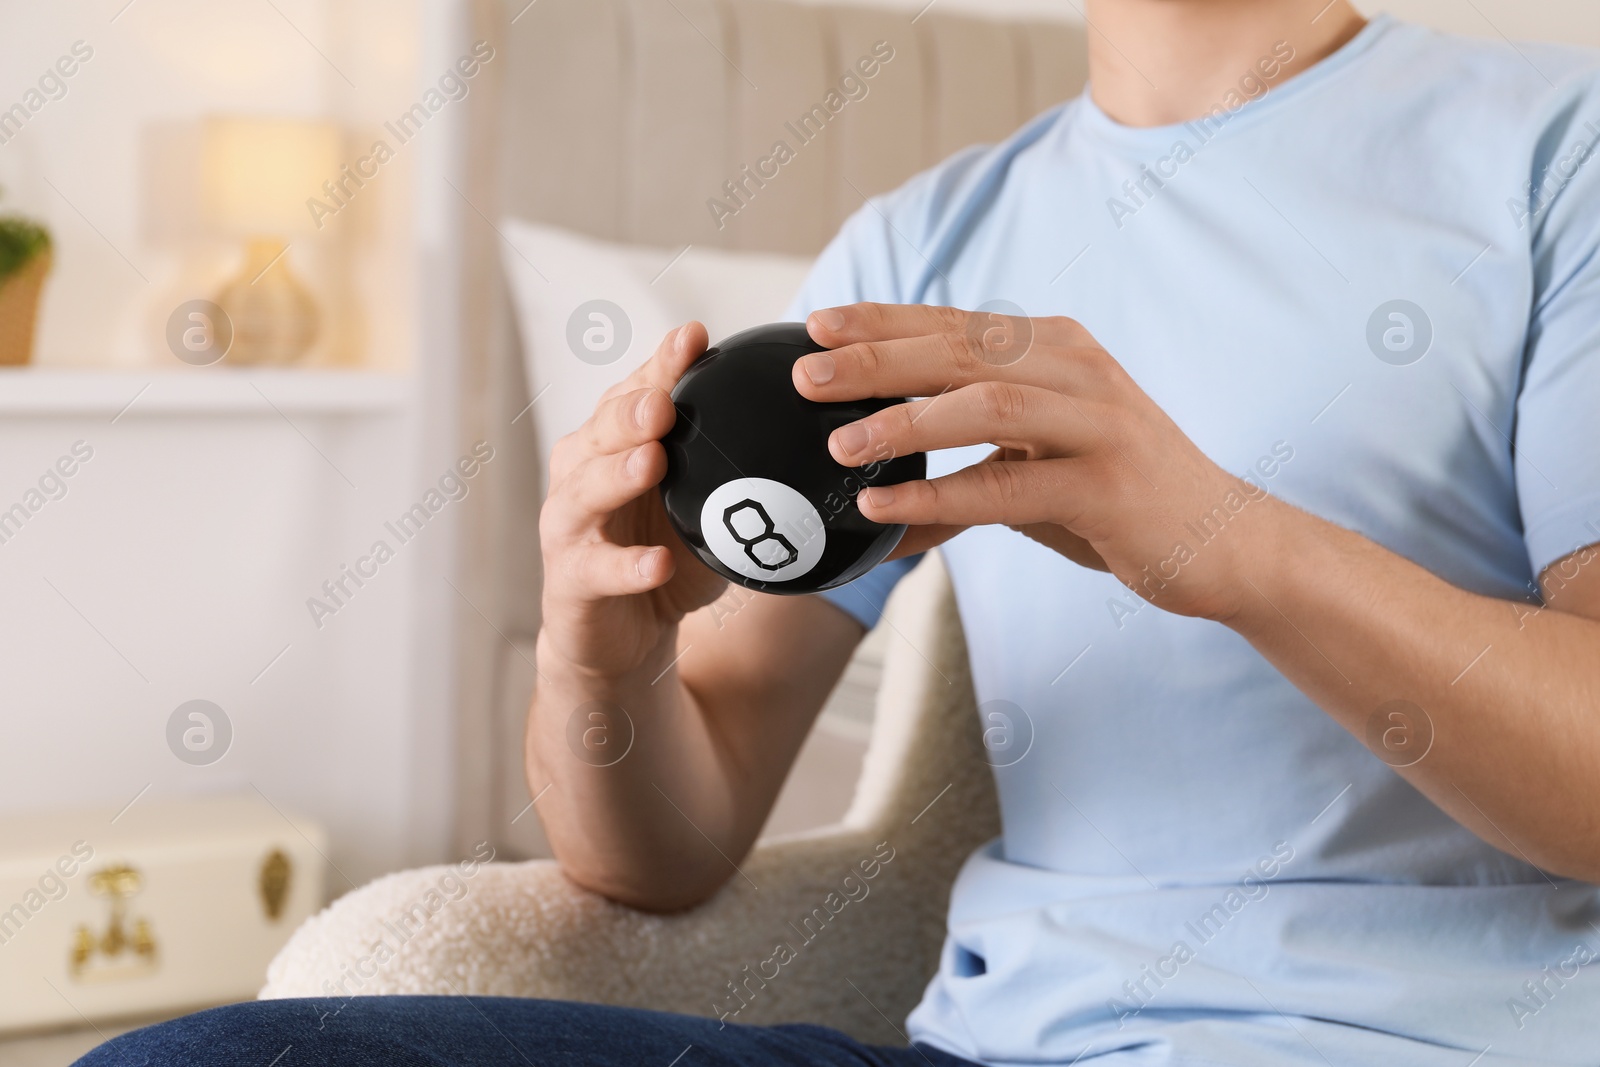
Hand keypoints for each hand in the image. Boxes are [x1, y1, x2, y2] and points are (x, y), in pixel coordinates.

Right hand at [538, 322, 727, 677]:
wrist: (620, 637)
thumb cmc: (662, 555)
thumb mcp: (699, 504)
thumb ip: (728, 463)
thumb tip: (808, 423)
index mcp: (611, 443)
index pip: (636, 393)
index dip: (661, 365)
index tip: (694, 336)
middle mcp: (580, 473)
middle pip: (601, 432)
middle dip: (632, 412)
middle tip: (665, 400)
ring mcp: (568, 527)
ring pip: (585, 492)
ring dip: (618, 474)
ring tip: (653, 460)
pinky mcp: (570, 582)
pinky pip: (599, 570)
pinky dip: (628, 566)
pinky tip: (658, 563)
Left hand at [793, 303, 1282, 621]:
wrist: (1223, 540)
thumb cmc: (1115, 496)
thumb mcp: (1038, 459)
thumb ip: (969, 456)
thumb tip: (873, 487)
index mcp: (1057, 349)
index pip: (955, 324)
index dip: (883, 320)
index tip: (815, 325)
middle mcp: (1078, 370)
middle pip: (962, 351)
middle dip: (877, 359)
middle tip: (806, 373)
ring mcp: (1099, 424)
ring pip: (988, 405)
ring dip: (906, 421)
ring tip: (840, 441)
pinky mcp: (1109, 486)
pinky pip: (1009, 485)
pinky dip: (941, 494)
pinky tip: (887, 506)